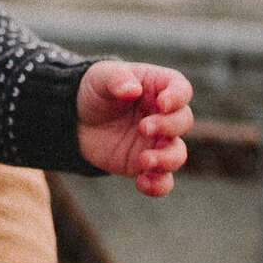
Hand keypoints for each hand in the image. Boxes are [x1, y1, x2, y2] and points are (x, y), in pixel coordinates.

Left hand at [76, 60, 194, 194]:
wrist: (78, 120)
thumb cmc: (95, 92)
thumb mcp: (99, 76)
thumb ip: (116, 78)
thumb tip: (132, 90)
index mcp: (159, 88)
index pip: (182, 89)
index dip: (178, 97)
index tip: (162, 104)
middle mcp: (165, 116)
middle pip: (184, 121)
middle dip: (169, 127)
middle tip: (143, 128)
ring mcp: (158, 142)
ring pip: (178, 154)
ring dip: (167, 160)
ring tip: (144, 161)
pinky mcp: (147, 165)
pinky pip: (163, 180)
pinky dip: (158, 185)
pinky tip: (141, 182)